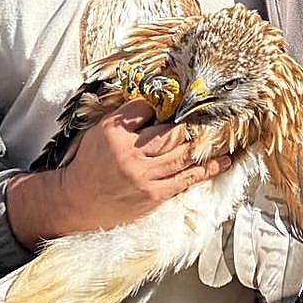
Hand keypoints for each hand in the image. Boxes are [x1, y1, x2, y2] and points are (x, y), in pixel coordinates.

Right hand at [7, 98, 231, 245]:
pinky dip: (207, 169)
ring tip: (225, 134)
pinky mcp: (154, 195)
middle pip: (171, 133)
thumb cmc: (92, 162)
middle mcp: (130, 154)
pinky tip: (224, 161)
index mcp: (115, 133)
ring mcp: (144, 177)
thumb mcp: (102, 131)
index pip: (146, 110)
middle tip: (212, 114)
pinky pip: (186, 179)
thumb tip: (159, 103)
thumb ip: (129, 116)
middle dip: (191, 124)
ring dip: (206, 145)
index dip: (161, 106)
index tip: (176, 102)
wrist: (77, 201)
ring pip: (183, 155)